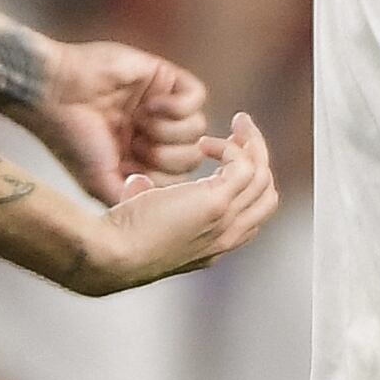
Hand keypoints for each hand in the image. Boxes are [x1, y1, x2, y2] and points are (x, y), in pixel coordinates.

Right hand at [25, 40, 210, 200]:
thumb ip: (134, 199)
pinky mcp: (164, 77)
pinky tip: (149, 105)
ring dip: (168, 131)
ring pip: (198, 128)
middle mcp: (153, 133)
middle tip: (134, 144)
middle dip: (166, 156)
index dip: (163, 178)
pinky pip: (198, 96)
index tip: (134, 169)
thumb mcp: (101, 184)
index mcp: (139, 159)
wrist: (55, 93)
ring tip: (137, 122)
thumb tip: (164, 203)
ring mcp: (161, 105)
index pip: (179, 178)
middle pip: (193, 155)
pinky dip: (176, 107)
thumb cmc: (72, 138)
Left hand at [78, 114, 277, 292]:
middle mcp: (228, 237)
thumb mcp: (141, 219)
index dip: (248, 183)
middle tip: (242, 133)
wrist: (112, 256)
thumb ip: (147, 199)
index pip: (253, 213)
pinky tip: (205, 143)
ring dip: (252, 145)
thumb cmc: (117, 241)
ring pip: (262, 177)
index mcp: (216, 245)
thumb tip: (139, 182)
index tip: (229, 157)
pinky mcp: (215, 203)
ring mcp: (225, 221)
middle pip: (267, 195)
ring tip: (238, 123)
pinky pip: (244, 166)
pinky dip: (230, 147)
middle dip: (260, 159)